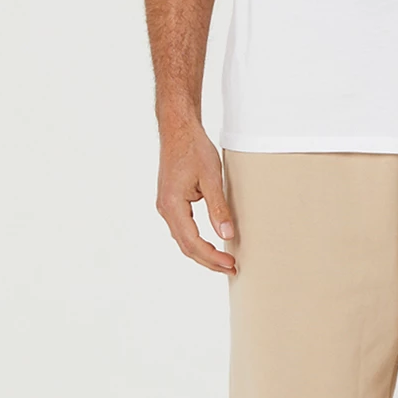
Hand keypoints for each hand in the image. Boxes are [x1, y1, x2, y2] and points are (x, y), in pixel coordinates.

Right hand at [156, 118, 236, 273]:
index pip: (192, 242)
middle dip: (208, 260)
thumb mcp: (211, 178)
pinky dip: (196, 240)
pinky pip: (182, 228)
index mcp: (172, 205)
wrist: (178, 129)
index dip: (212, 257)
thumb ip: (218, 208)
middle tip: (231, 268)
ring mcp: (166, 206)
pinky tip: (210, 244)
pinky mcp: (171, 201)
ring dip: (202, 252)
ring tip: (223, 261)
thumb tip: (226, 235)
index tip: (231, 264)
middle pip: (186, 246)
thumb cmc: (193, 148)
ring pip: (183, 239)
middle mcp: (165, 209)